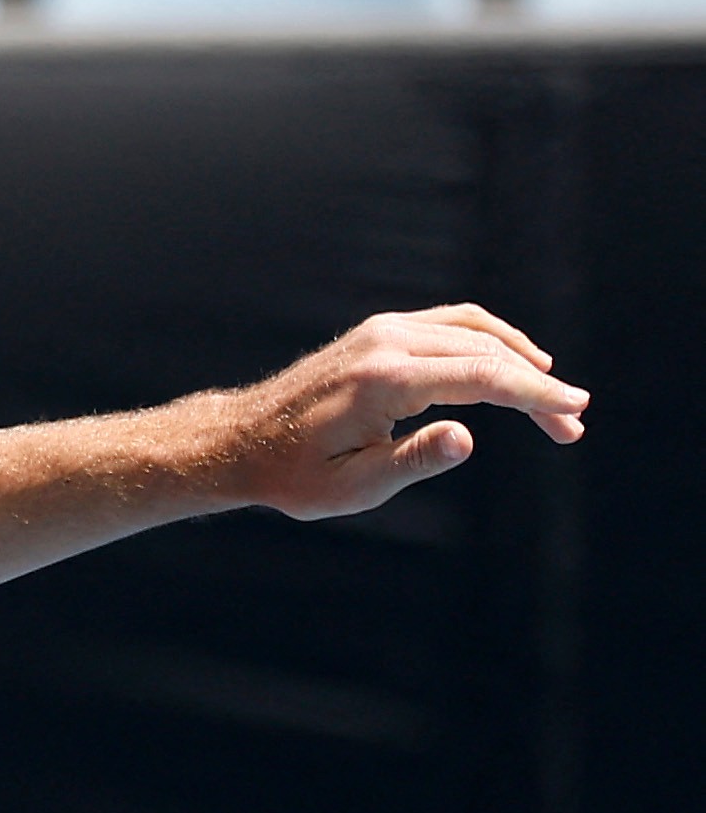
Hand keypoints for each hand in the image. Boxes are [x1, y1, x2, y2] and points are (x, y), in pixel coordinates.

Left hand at [215, 304, 587, 520]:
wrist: (239, 442)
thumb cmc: (293, 475)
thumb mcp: (351, 488)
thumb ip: (412, 462)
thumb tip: (469, 438)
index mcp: (385, 381)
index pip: (483, 376)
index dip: (535, 396)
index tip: (574, 414)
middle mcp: (386, 342)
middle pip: (486, 353)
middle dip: (536, 387)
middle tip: (571, 425)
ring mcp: (382, 329)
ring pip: (474, 331)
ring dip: (519, 360)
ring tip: (551, 397)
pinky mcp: (379, 330)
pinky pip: (451, 324)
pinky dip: (490, 341)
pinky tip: (512, 363)